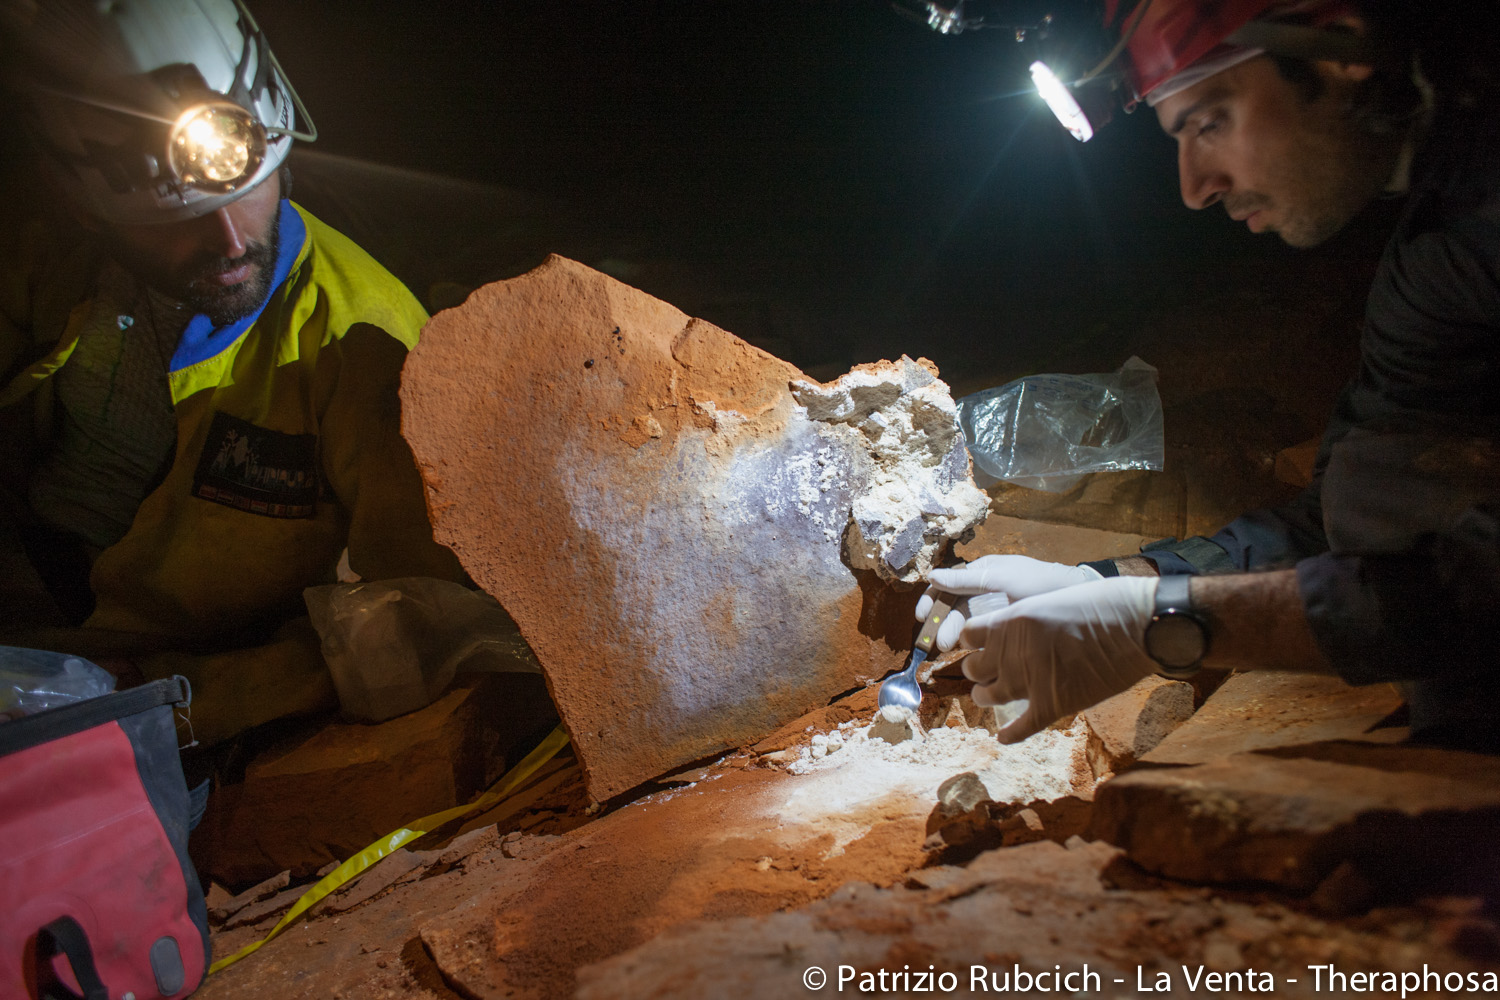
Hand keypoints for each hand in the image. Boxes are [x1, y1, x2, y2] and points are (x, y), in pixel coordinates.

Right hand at [916, 555, 1104, 651]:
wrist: (1078, 596)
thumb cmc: (1041, 581)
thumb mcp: (1002, 579)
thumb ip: (968, 580)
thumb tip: (932, 577)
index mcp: (982, 572)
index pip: (947, 584)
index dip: (931, 600)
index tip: (921, 618)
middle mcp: (985, 588)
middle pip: (954, 606)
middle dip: (944, 624)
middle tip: (942, 644)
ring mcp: (996, 606)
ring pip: (966, 620)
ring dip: (955, 634)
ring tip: (951, 650)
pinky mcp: (1007, 624)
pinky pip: (982, 631)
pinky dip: (971, 640)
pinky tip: (970, 652)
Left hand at [958, 576, 1157, 743]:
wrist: (1134, 625)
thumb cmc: (1100, 604)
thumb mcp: (1048, 600)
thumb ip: (1025, 622)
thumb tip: (1016, 637)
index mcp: (1010, 621)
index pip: (968, 635)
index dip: (972, 641)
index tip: (978, 644)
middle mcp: (1012, 653)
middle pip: (973, 669)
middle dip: (976, 671)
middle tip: (986, 672)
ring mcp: (1029, 682)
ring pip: (988, 697)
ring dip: (986, 697)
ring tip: (988, 696)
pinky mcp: (1052, 705)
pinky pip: (1021, 728)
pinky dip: (1010, 735)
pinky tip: (1004, 738)